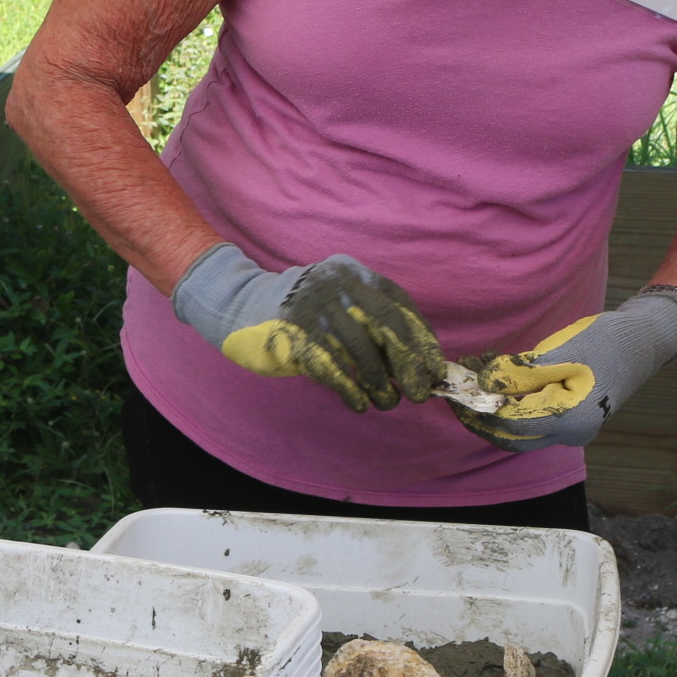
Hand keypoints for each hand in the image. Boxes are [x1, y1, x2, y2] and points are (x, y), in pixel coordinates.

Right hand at [171, 246, 445, 412]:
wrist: (241, 305)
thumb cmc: (305, 313)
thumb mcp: (340, 303)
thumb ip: (373, 324)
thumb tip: (419, 364)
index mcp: (354, 273)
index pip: (399, 305)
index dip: (422, 339)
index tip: (435, 370)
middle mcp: (337, 282)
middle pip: (385, 324)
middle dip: (408, 363)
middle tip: (418, 393)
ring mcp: (313, 305)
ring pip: (359, 350)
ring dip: (379, 383)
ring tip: (386, 402)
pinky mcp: (292, 331)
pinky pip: (330, 366)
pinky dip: (350, 389)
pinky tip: (358, 403)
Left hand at [447, 287, 676, 452]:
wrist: (641, 342)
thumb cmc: (605, 341)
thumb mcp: (560, 351)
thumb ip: (521, 372)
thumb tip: (485, 384)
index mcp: (571, 420)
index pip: (511, 424)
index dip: (479, 408)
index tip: (455, 389)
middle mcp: (570, 434)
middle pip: (511, 436)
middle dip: (479, 415)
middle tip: (454, 391)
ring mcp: (570, 430)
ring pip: (518, 430)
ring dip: (490, 408)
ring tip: (470, 378)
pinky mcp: (566, 419)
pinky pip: (530, 419)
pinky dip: (508, 403)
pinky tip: (494, 378)